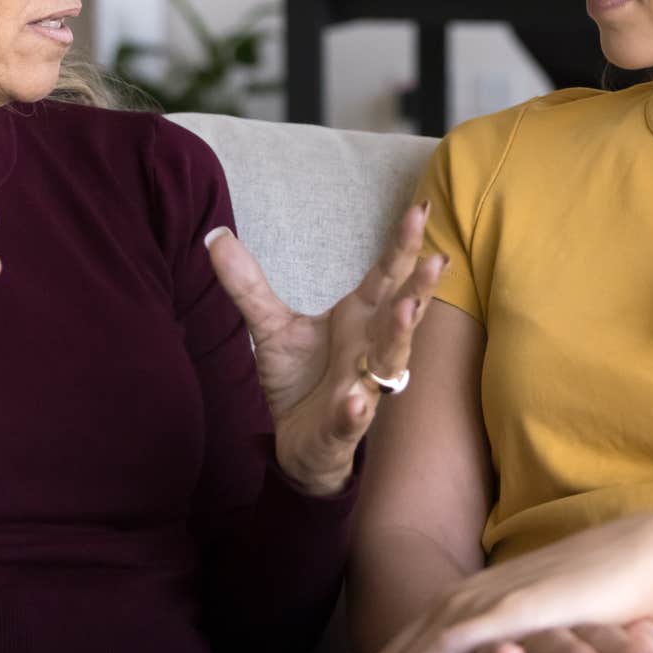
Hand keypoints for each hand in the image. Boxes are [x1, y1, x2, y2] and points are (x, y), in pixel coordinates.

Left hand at [206, 202, 446, 495]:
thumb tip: (216, 236)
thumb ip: (248, 284)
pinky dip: (355, 410)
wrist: (296, 442)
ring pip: (388, 363)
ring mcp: (363, 388)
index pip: (386, 277)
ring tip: (406, 311)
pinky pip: (352, 418)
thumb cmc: (301, 379)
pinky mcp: (343, 427)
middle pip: (400, 314)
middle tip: (436, 259)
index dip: (402, 246)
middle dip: (418, 288)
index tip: (421, 210)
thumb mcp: (270, 327)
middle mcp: (370, 350)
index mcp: (360, 319)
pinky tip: (357, 401)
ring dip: (399, 337)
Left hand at [369, 513, 652, 652]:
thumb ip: (543, 639)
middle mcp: (490, 587)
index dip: (403, 652)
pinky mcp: (522, 606)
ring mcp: (503, 594)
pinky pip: (465, 636)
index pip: (434, 623)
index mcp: (497, 589)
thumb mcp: (569, 620)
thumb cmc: (618, 591)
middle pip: (420, 626)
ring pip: (433, 631)